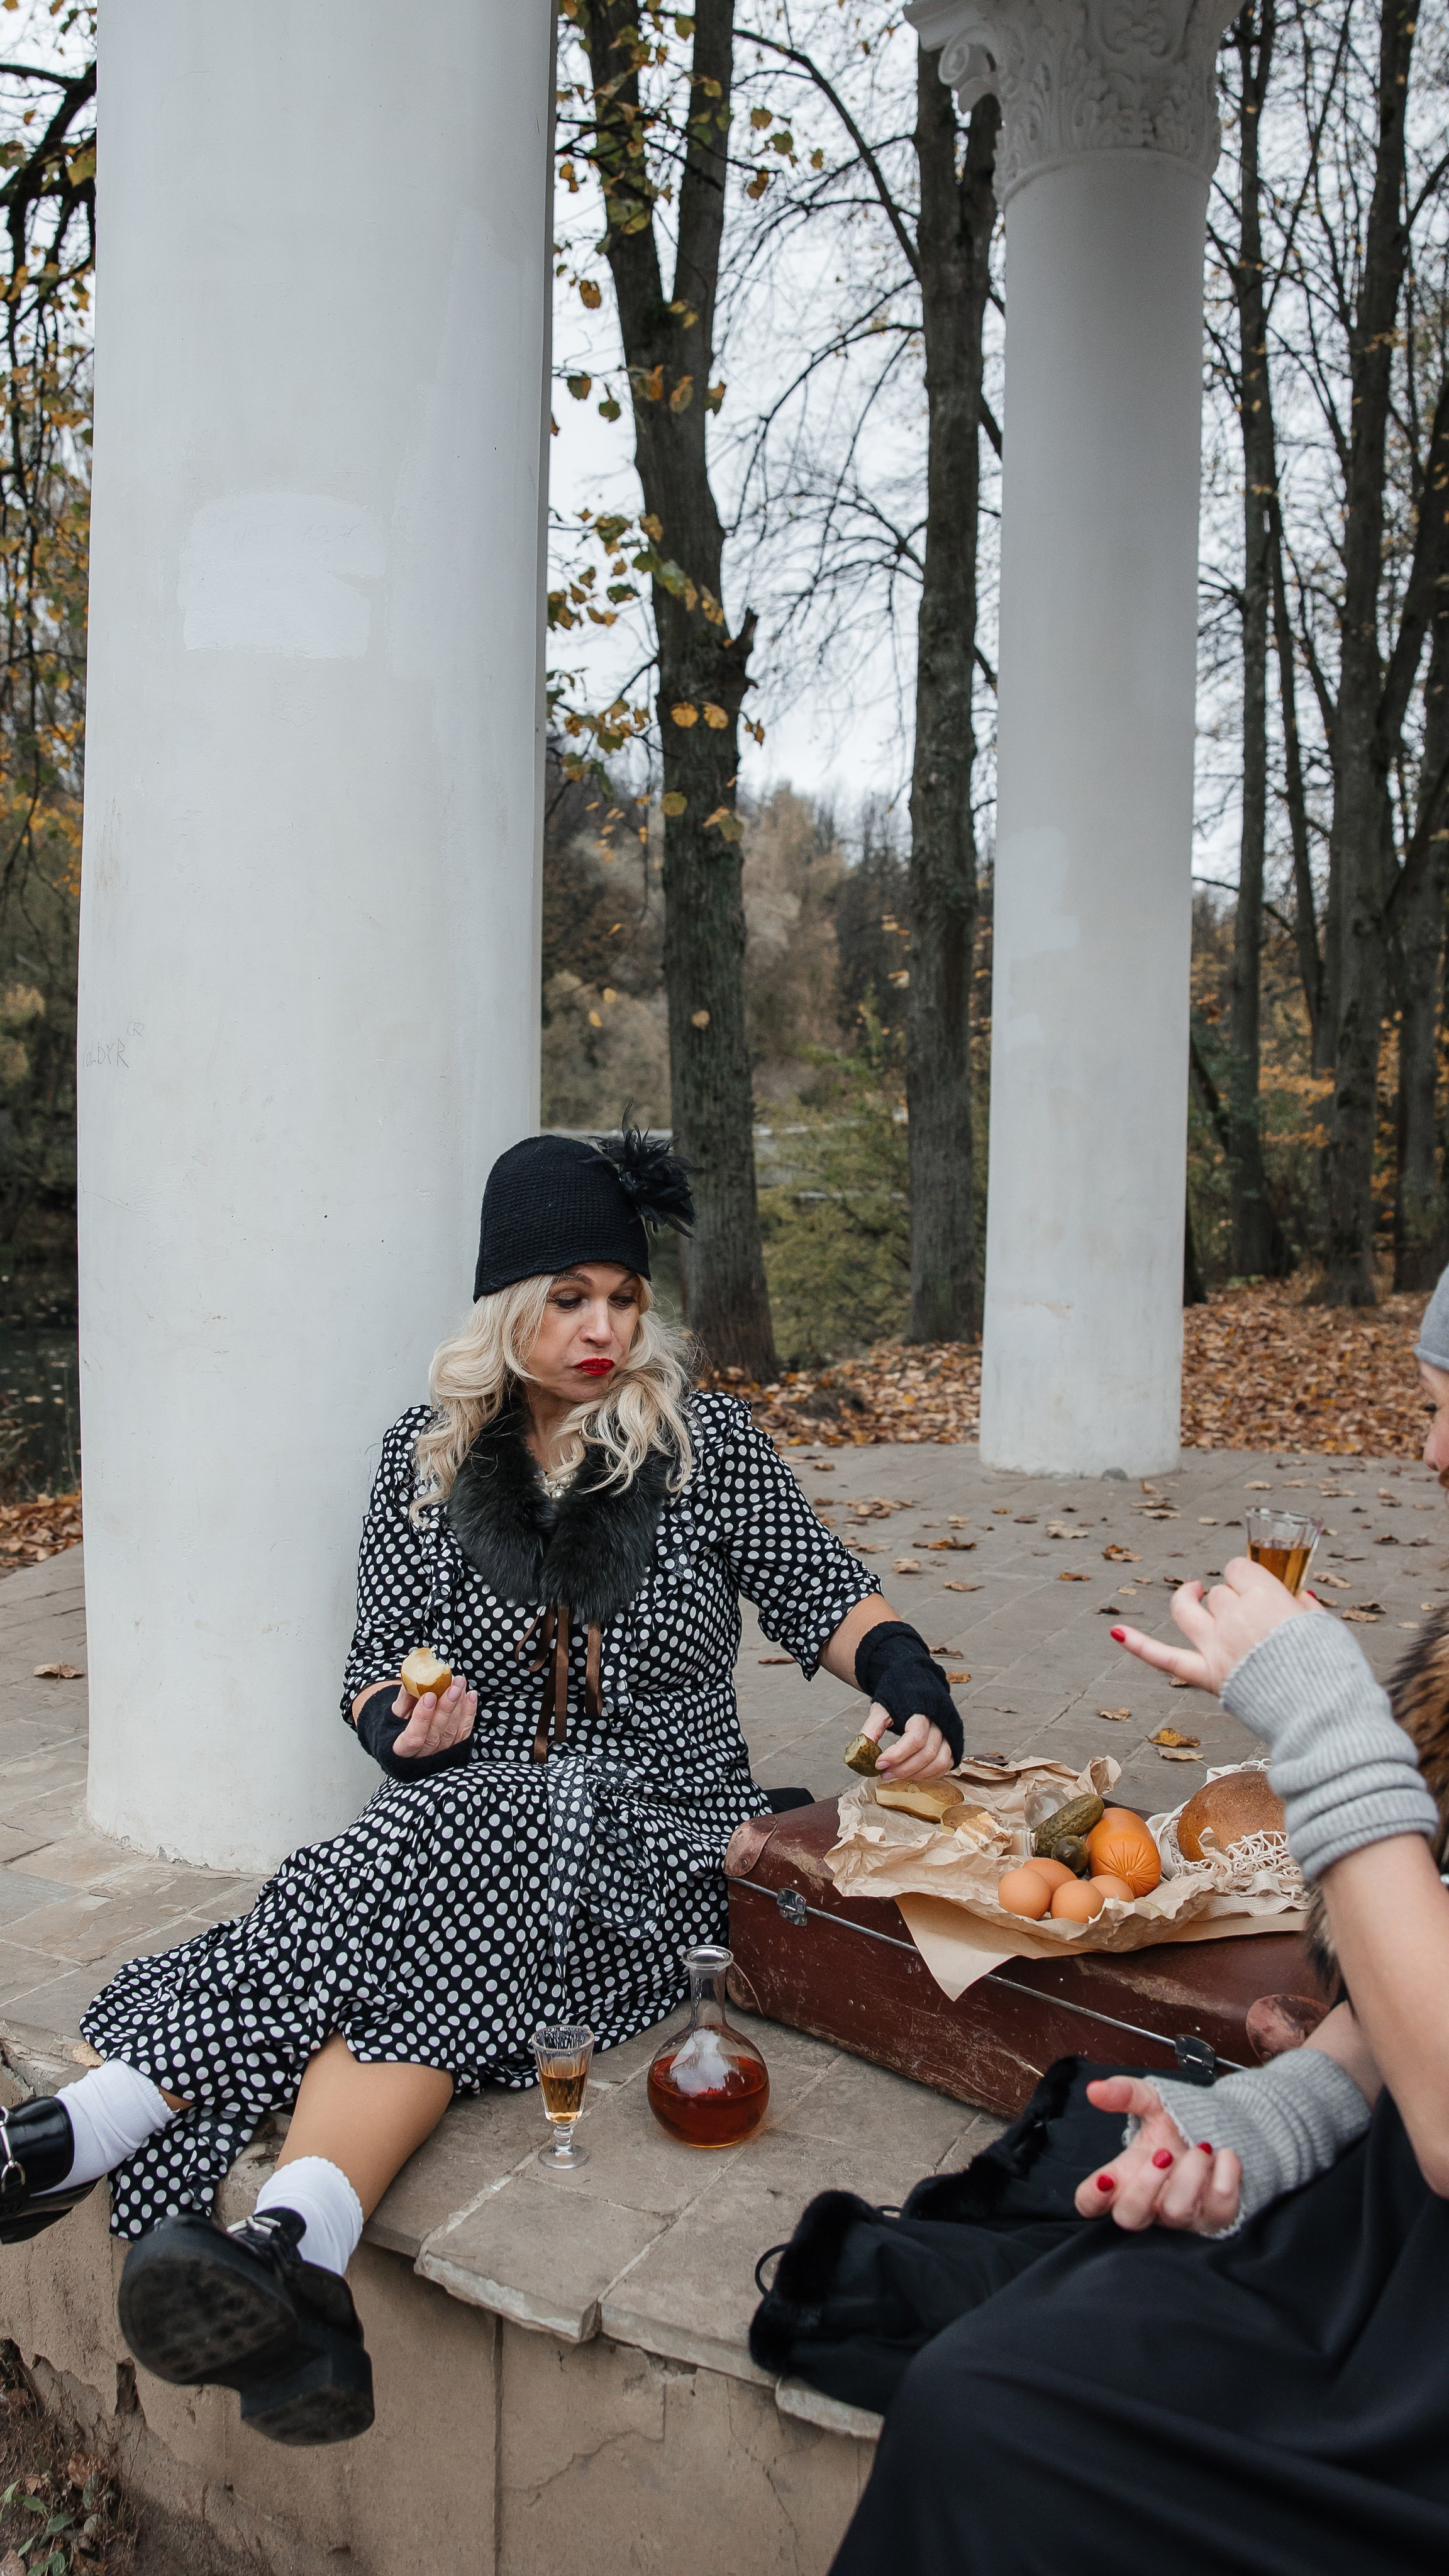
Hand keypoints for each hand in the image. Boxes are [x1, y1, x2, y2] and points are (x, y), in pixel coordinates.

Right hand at [390, 1673, 477, 1759]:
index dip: (421, 1718)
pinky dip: (469, 1712)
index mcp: (401, 1749)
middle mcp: (422, 1755)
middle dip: (446, 1707)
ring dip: (458, 1705)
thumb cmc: (399, 1723)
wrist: (409, 1734)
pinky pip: (464, 1731)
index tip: (429, 1696)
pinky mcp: (455, 1749)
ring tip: (460, 1683)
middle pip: (435, 1734)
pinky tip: (471, 1695)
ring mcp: (440, 1753)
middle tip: (453, 1686)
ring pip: (451, 1731)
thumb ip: (404, 1699)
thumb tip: (413, 1678)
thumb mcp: (395, 1712)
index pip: (412, 1738)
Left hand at [863, 1703, 955, 1780]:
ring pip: (939, 1762)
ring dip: (916, 1775)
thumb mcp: (881, 1708)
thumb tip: (860, 1752)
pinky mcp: (951, 1742)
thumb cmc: (898, 1698)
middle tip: (883, 1773)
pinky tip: (911, 1774)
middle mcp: (940, 1721)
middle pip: (927, 1753)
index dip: (897, 1755)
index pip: (915, 1738)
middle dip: (903, 1769)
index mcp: (922, 1709)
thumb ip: (871, 1728)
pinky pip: (945, 1764)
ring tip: (895, 1775)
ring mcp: (948, 1732)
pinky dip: (929, 1774)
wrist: (914, 1685)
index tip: (878, 1763)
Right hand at [1073, 2076, 1240, 2232]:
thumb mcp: (1151, 2101)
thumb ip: (1124, 2093)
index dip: (1092, 2198)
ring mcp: (1183, 2215)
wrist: (1226, 2128)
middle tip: (1163, 2155)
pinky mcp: (1217, 2217)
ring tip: (1202, 2147)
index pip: (1091, 2203)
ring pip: (1176, 2213)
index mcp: (1124, 2177)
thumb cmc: (1179, 2123)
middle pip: (1130, 2217)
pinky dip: (1225, 2176)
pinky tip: (1225, 2155)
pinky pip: (1220, 2210)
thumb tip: (1096, 2089)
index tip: (1106, 2178)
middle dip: (1145, 2186)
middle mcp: (1151, 2203)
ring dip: (1190, 2176)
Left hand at [1112, 1554, 1314, 1697]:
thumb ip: (1306, 1609)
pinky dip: (1138, 1645)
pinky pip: (1163, 1657)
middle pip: (1219, 1594)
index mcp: (1264, 1598)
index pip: (1239, 1570)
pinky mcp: (1206, 1676)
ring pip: (1188, 1610)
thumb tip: (1299, 1598)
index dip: (1247, 1578)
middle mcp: (1234, 1617)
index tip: (1257, 1587)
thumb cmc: (1331, 1671)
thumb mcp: (1327, 1628)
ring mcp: (1215, 1647)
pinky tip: (1114, 1632)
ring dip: (1188, 1600)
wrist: (1322, 1716)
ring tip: (1190, 1594)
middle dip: (1231, 1598)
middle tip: (1250, 1617)